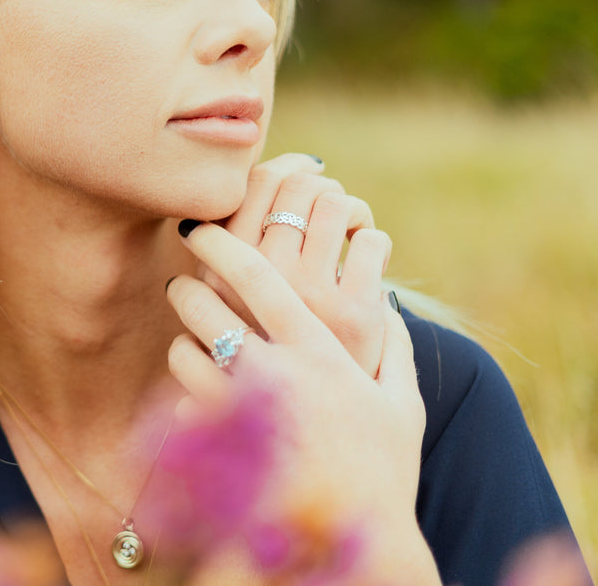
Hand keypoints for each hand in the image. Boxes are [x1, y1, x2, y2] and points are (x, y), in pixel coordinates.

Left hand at [167, 222, 438, 583]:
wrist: (358, 551)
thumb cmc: (384, 474)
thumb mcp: (403, 405)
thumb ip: (397, 349)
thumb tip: (392, 309)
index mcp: (317, 348)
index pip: (256, 274)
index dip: (222, 243)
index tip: (200, 228)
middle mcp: (273, 371)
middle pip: (204, 305)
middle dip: (187, 288)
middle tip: (184, 287)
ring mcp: (239, 412)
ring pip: (183, 353)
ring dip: (184, 345)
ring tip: (194, 348)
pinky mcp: (215, 455)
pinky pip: (179, 408)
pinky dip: (184, 399)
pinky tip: (200, 405)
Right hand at [208, 153, 389, 376]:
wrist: (309, 430)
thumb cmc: (268, 353)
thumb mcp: (226, 307)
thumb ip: (235, 251)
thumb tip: (277, 174)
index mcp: (223, 272)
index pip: (257, 183)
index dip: (287, 166)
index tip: (303, 174)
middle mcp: (260, 279)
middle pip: (299, 184)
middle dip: (321, 184)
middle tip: (330, 207)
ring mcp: (307, 295)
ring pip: (335, 202)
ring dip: (349, 207)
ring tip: (350, 231)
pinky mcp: (354, 312)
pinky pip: (371, 239)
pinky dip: (374, 238)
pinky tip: (366, 260)